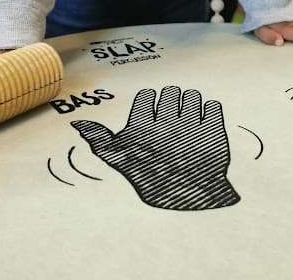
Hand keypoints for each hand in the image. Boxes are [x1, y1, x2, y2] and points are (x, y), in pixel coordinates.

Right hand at [71, 86, 239, 209]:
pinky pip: (213, 105)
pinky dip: (210, 112)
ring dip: (190, 106)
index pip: (147, 95)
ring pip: (191, 95)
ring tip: (188, 125)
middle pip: (171, 91)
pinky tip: (204, 128)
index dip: (150, 106)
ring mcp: (191, 128)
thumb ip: (100, 139)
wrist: (186, 201)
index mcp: (142, 129)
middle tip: (172, 123)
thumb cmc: (149, 178)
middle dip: (171, 104)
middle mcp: (165, 125)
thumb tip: (78, 123)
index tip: (152, 119)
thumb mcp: (120, 161)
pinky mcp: (214, 133)